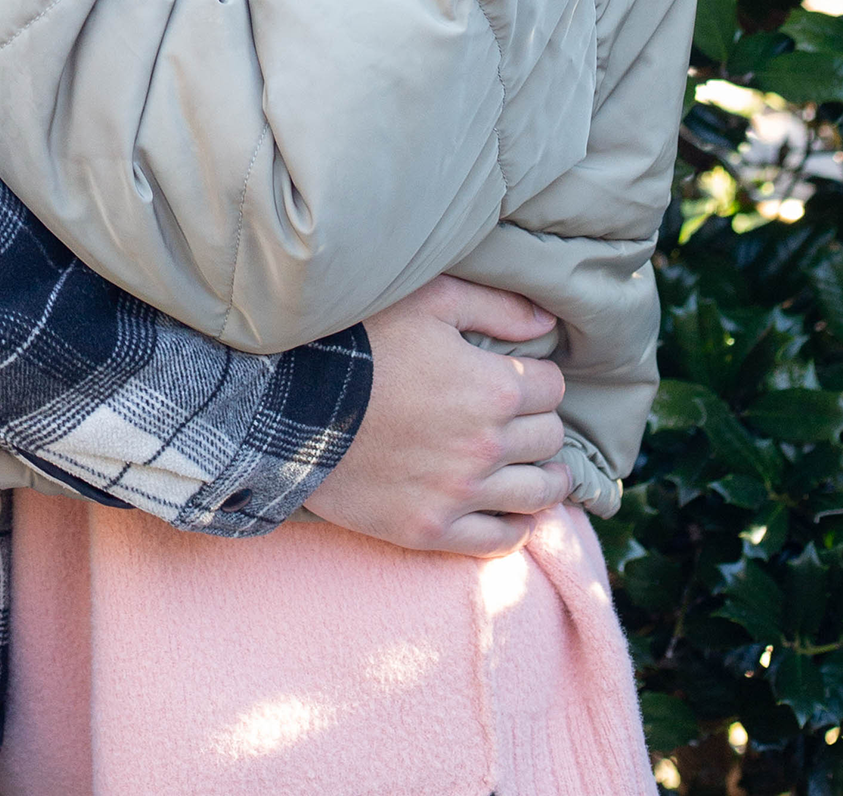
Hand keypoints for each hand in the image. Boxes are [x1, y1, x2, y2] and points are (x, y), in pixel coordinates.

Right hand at [304, 276, 570, 557]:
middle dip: (538, 420)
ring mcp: (460, 494)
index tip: (520, 374)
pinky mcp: (431, 529)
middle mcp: (487, 446)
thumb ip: (495, 306)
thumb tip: (546, 322)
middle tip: (518, 414)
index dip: (538, 376)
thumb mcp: (426, 301)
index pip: (552, 386)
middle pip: (549, 437)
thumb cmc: (358, 341)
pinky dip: (516, 524)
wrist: (291, 403)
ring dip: (544, 475)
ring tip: (536, 466)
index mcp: (494, 388)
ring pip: (539, 493)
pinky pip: (501, 540)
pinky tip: (512, 508)